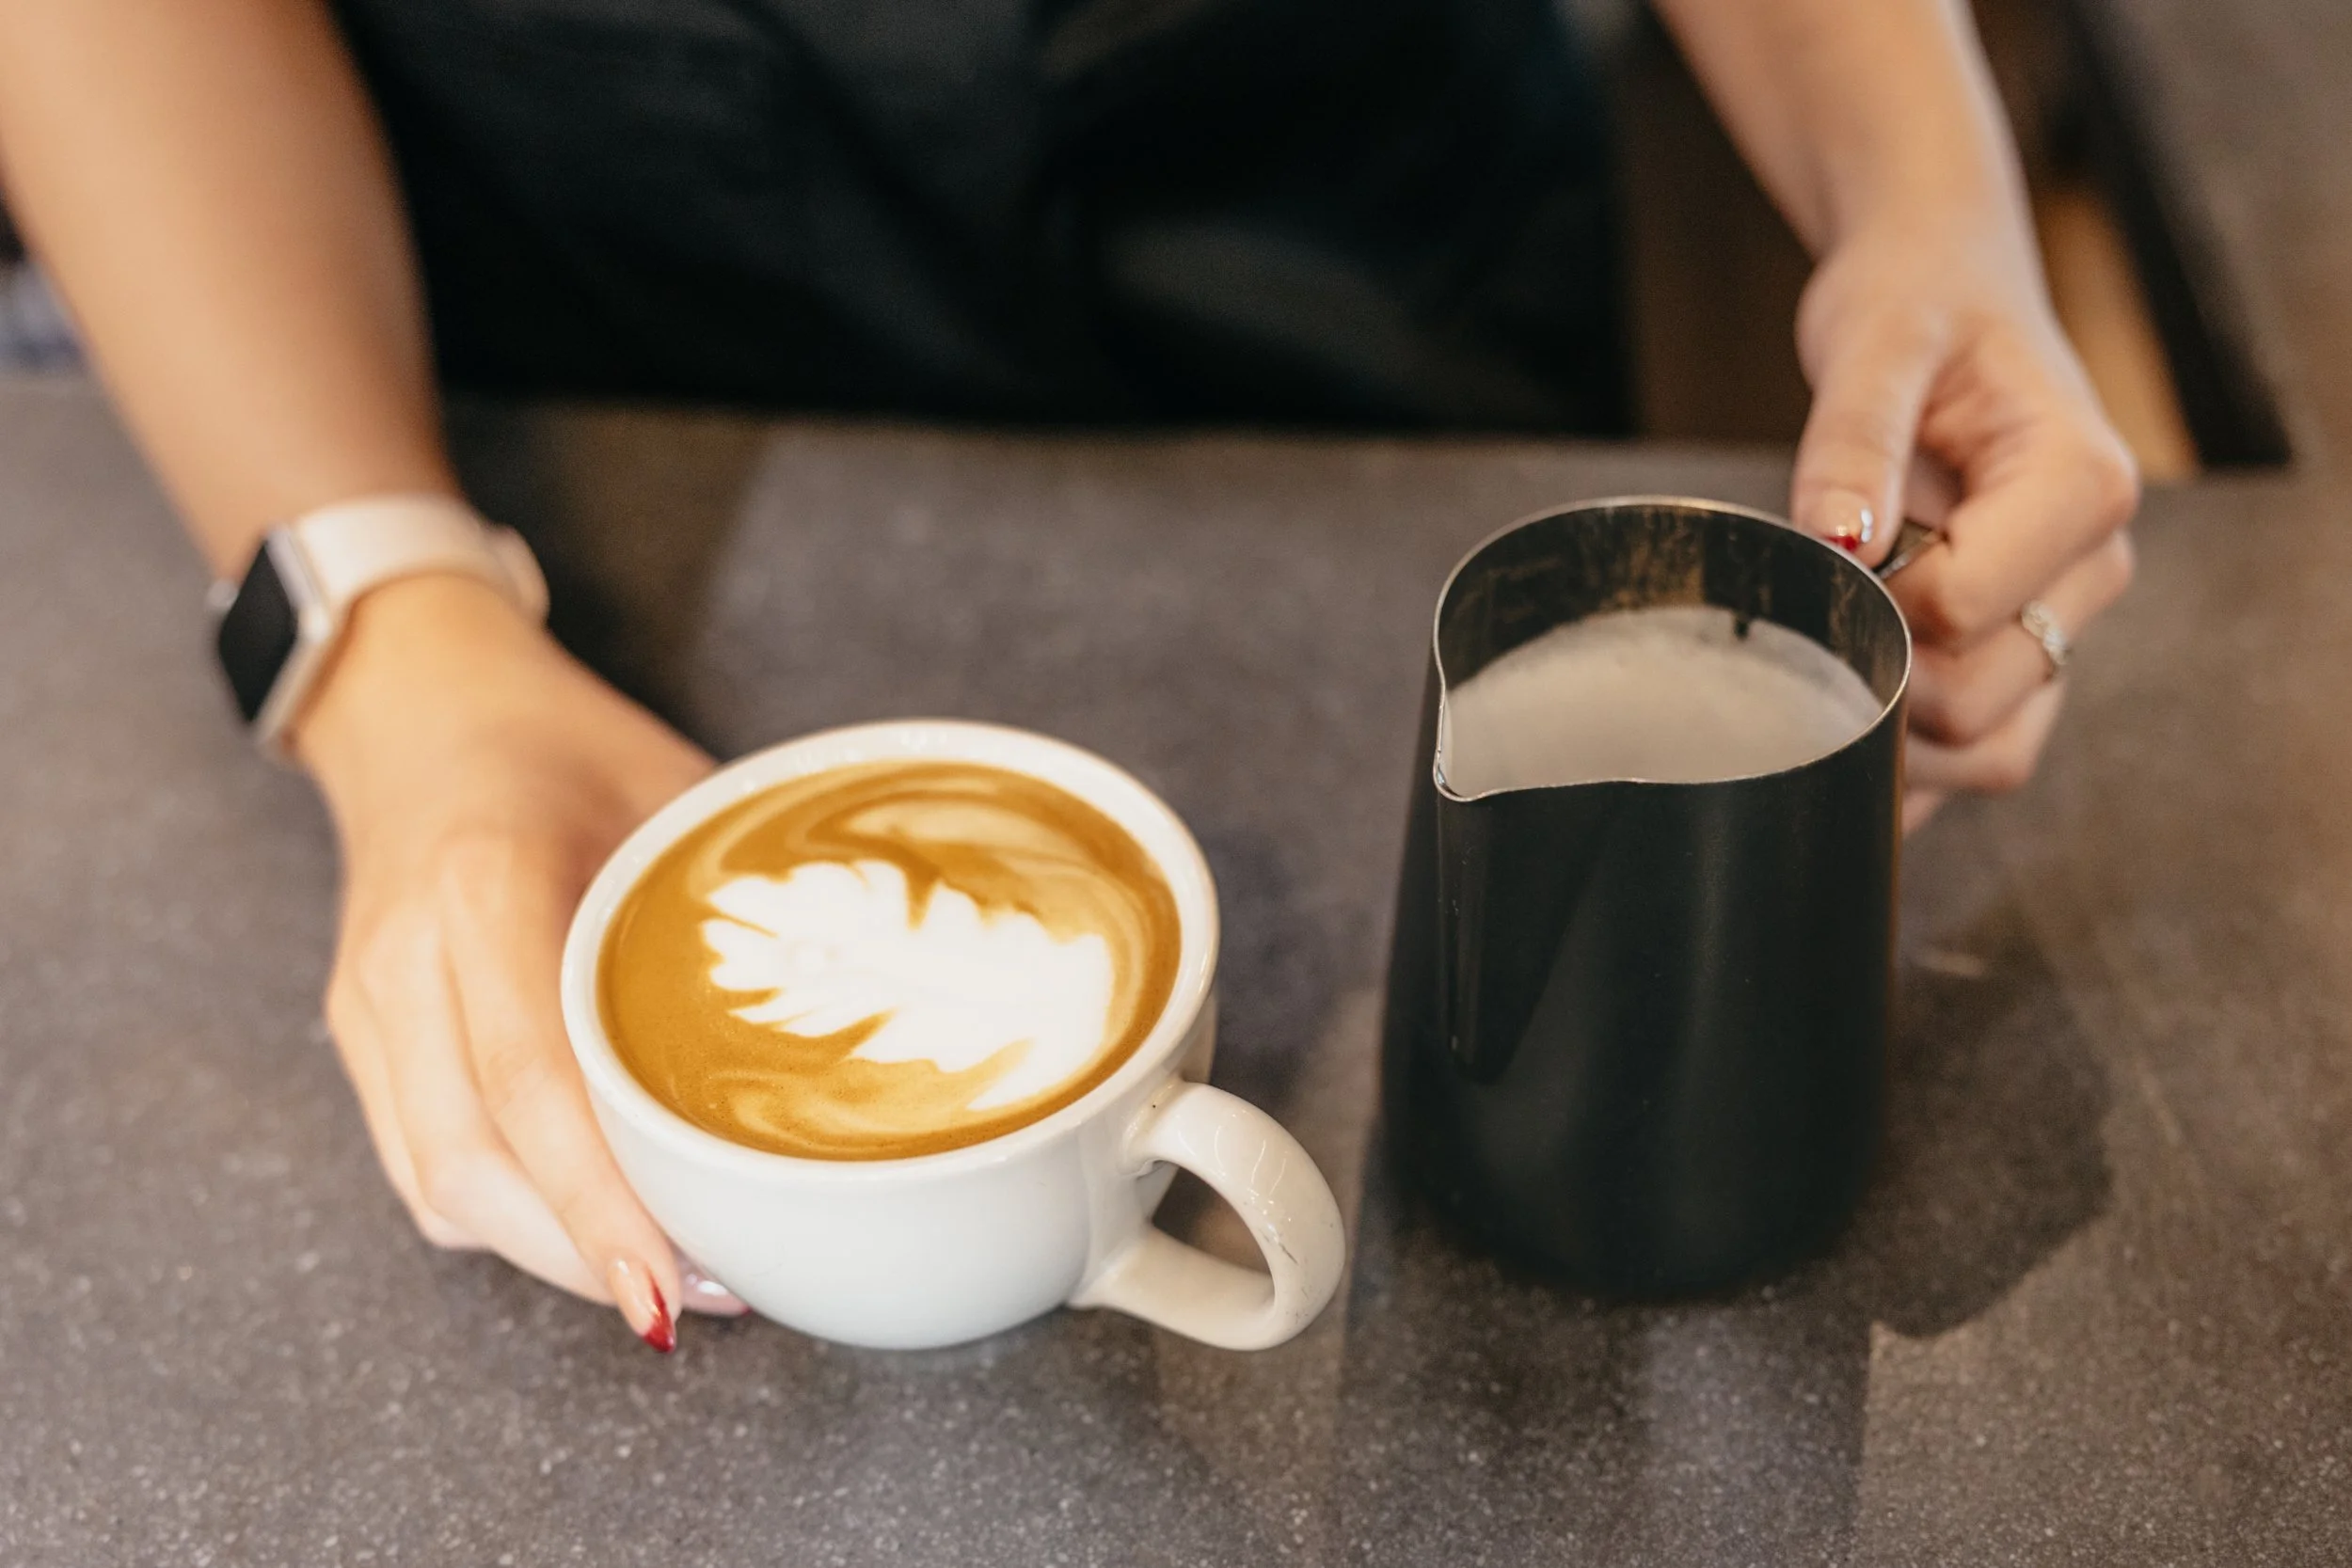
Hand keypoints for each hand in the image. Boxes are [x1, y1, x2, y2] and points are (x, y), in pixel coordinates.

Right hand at [293, 573, 743, 1347]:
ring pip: (439, 1189)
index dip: (600, 1200)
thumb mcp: (672, 791)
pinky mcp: (361, 1041)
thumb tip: (877, 996)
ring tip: (670, 1277)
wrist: (418, 703)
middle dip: (587, 1257)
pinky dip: (509, 1220)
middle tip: (708, 1294)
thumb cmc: (561, 743)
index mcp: (483, 887)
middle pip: (471, 1167)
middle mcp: (404, 960)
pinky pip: (421, 1169)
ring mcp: (366, 1009)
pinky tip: (594, 1229)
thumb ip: (746, 897)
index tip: (672, 1284)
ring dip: (551, 1254)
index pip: (531, 1081)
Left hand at [1788, 211, 2139, 832]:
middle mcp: (2092, 567)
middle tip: (1808, 614)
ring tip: (1824, 654)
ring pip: (1989, 752)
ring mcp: (2063, 617)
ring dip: (1894, 741)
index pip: (1963, 613)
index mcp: (2081, 488)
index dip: (1873, 606)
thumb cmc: (1914, 304)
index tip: (1827, 554)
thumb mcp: (1876, 343)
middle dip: (1877, 683)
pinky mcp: (2026, 649)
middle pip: (1980, 708)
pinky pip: (1980, 752)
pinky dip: (1909, 765)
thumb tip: (1838, 539)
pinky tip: (1841, 725)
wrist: (1938, 288)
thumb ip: (1854, 439)